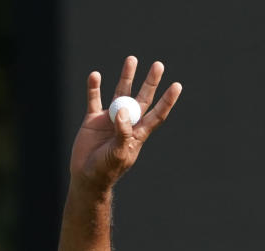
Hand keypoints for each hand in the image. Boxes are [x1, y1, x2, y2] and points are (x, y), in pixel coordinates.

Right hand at [68, 56, 181, 191]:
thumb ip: (123, 132)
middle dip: (150, 82)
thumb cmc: (107, 169)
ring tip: (132, 59)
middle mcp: (127, 122)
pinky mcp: (93, 119)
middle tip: (159, 65)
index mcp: (138, 133)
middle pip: (142, 98)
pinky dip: (94, 87)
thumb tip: (123, 111)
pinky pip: (94, 99)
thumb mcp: (118, 153)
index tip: (177, 86)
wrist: (87, 176)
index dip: (167, 100)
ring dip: (126, 77)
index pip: (157, 113)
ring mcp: (110, 119)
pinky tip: (96, 75)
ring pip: (120, 92)